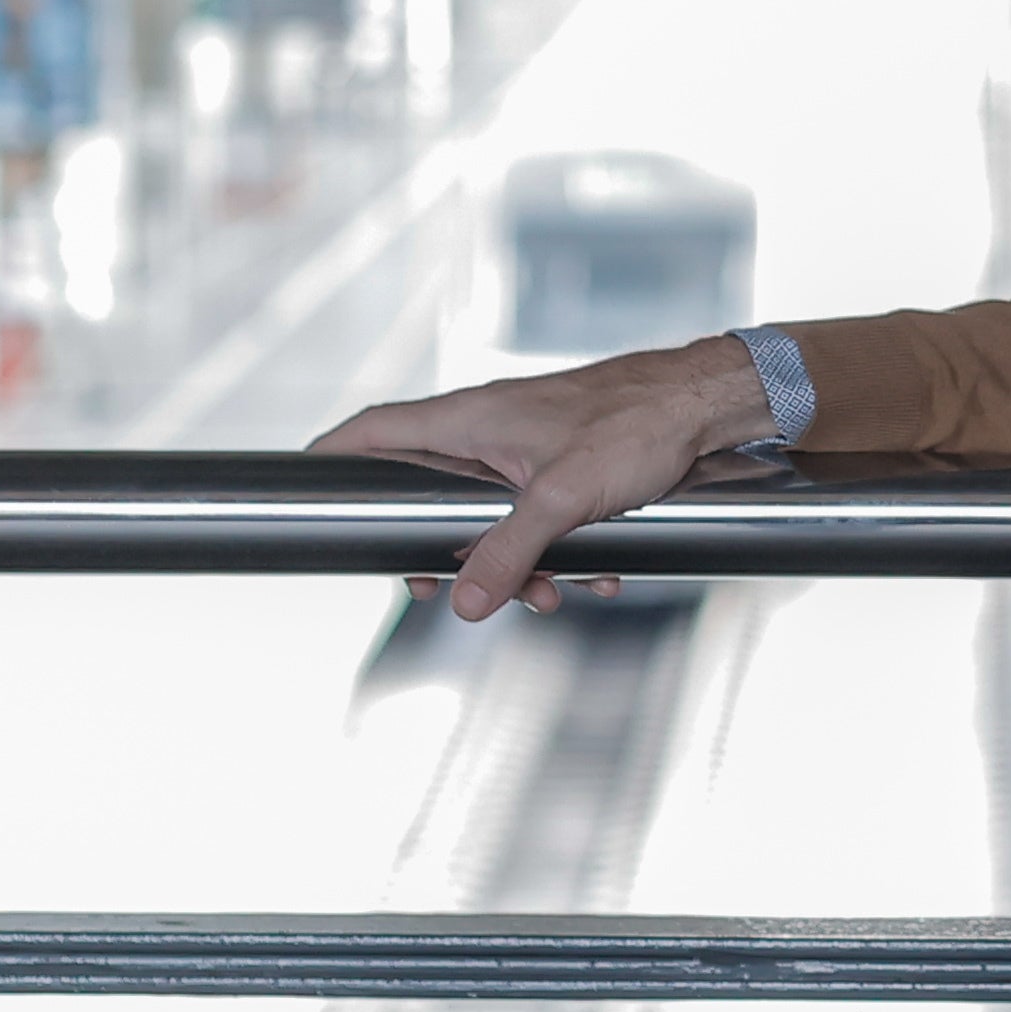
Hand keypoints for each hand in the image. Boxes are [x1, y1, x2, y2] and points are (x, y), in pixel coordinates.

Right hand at [308, 335, 776, 619]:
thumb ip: (508, 552)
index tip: (302, 490)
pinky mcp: (563, 471)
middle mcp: (487, 432)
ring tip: (549, 596)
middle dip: (439, 553)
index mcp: (468, 420)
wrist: (708, 406)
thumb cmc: (636, 423)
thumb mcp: (563, 498)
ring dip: (513, 567)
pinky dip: (557, 556)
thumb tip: (465, 605)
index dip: (331, 459)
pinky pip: (537, 524)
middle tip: (440, 590)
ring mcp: (524, 452)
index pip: (373, 432)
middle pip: (427, 496)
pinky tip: (596, 577)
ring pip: (488, 520)